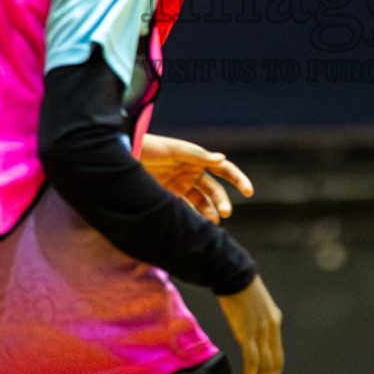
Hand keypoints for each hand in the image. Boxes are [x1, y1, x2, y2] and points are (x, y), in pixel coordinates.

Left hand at [138, 133, 252, 223]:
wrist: (124, 157)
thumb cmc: (150, 148)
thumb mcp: (174, 150)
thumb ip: (198, 156)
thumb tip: (222, 158)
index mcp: (197, 160)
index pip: (223, 169)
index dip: (238, 179)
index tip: (248, 191)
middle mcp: (192, 174)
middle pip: (214, 191)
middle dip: (222, 202)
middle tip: (225, 213)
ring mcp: (181, 187)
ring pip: (202, 203)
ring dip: (209, 213)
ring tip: (211, 223)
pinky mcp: (168, 198)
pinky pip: (185, 210)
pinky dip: (192, 218)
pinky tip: (196, 226)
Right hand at [218, 274, 283, 373]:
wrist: (232, 273)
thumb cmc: (238, 287)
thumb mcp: (254, 306)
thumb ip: (256, 321)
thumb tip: (250, 332)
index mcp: (274, 322)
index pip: (277, 355)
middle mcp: (271, 328)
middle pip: (275, 364)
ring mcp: (260, 331)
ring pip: (265, 365)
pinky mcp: (247, 332)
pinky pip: (252, 359)